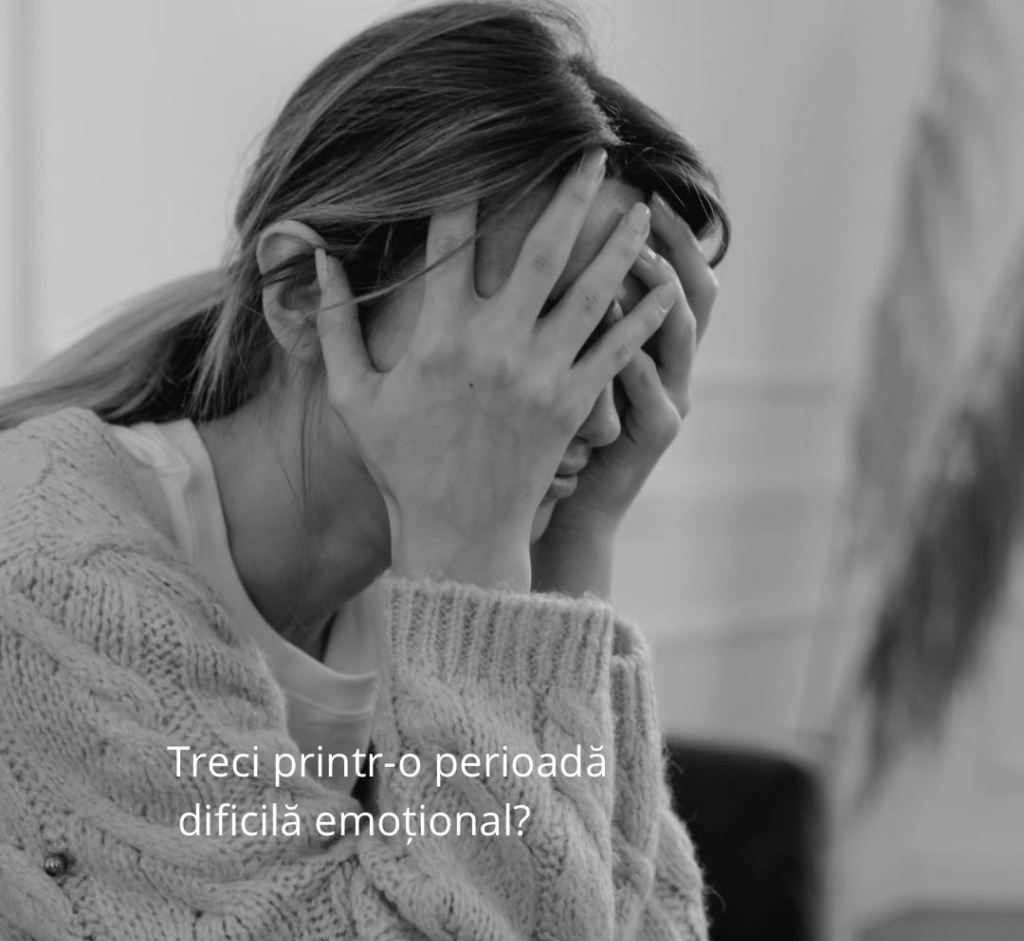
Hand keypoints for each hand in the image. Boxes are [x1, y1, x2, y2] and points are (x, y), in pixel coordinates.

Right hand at [314, 152, 680, 590]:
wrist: (456, 532)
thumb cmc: (402, 465)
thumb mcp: (353, 397)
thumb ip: (332, 327)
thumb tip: (318, 261)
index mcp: (439, 335)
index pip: (453, 240)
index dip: (468, 188)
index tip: (485, 152)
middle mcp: (495, 344)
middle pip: (543, 249)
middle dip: (571, 194)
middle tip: (594, 152)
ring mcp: (540, 374)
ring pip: (591, 292)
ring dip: (620, 244)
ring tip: (644, 208)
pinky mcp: (572, 405)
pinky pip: (616, 351)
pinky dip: (644, 318)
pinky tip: (665, 289)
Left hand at [532, 192, 718, 595]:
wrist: (567, 509)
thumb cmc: (552, 437)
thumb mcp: (563, 371)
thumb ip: (559, 318)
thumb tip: (531, 251)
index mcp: (645, 344)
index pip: (668, 272)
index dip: (665, 229)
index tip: (635, 185)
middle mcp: (668, 364)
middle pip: (694, 289)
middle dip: (675, 243)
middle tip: (646, 202)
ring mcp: (668, 398)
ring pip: (682, 334)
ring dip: (661, 291)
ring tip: (635, 255)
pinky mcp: (656, 435)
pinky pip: (655, 391)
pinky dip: (641, 362)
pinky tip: (618, 335)